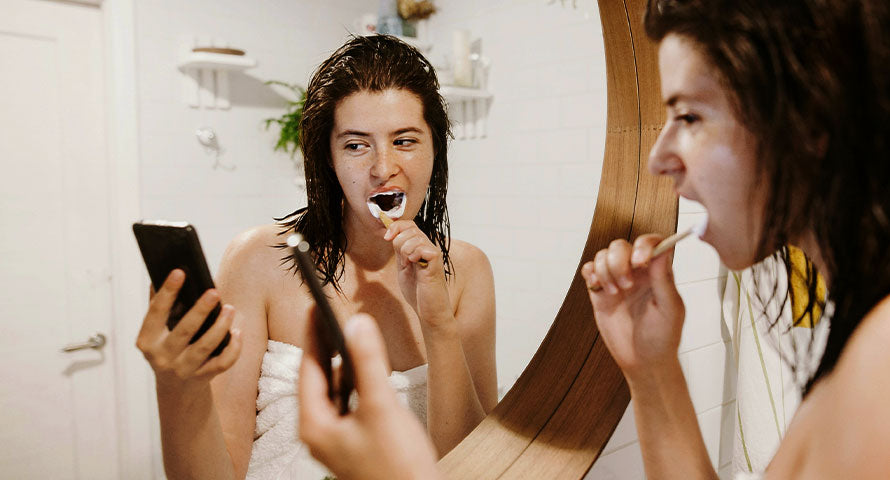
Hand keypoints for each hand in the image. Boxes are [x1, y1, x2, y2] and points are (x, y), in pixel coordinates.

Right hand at [136, 269, 241, 387]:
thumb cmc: (168, 349)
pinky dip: (233, 348)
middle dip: (200, 310)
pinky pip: (222, 363)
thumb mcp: (156, 332)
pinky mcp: (202, 378)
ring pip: (205, 347)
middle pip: (184, 331)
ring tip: (230, 309)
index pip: (156, 312)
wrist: (175, 390)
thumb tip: (162, 275)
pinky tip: (238, 332)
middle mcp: (162, 356)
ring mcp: (183, 369)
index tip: (179, 271)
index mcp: (147, 340)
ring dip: (220, 326)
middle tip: (214, 292)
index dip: (167, 292)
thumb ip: (158, 306)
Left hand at [299, 313, 441, 479]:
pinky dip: (355, 382)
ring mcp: (336, 439)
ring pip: (334, 390)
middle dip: (325, 346)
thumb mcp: (382, 406)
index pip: (308, 369)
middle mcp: (320, 433)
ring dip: (341, 363)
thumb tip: (357, 323)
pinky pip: (348, 402)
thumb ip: (369, 362)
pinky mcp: (355, 441)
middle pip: (318, 378)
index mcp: (315, 426)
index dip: (312, 335)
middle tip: (327, 313)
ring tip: (347, 334)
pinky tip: (368, 370)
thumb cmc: (398, 465)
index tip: (313, 307)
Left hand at [383, 220, 451, 326]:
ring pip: (414, 237)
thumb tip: (392, 234)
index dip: (396, 227)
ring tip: (411, 265)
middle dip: (399, 242)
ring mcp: (434, 253)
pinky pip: (422, 248)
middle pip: (410, 229)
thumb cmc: (418, 293)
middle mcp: (428, 248)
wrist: (429, 311)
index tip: (386, 238)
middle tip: (403, 261)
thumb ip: (399, 251)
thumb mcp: (403, 267)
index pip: (409, 225)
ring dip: (406, 251)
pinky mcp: (436, 261)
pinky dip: (414, 256)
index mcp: (420, 248)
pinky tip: (417, 266)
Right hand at [582, 235, 684, 377]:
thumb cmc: (662, 337)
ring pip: (604, 256)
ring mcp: (617, 280)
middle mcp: (636, 272)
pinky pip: (590, 270)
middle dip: (619, 262)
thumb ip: (664, 280)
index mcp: (657, 272)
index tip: (639, 262)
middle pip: (621, 246)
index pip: (651, 243)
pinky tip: (598, 288)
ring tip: (614, 293)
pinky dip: (590, 273)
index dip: (643, 245)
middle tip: (626, 286)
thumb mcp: (670, 310)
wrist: (642, 361)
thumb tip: (662, 252)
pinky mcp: (600, 292)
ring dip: (605, 271)